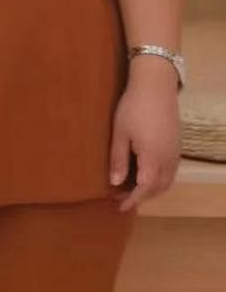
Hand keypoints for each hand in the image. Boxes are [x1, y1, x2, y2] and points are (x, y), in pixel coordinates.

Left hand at [109, 67, 182, 212]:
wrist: (156, 85)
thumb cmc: (133, 107)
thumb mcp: (120, 133)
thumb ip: (118, 159)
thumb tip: (115, 183)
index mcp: (153, 158)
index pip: (145, 189)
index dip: (133, 200)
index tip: (120, 207)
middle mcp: (168, 159)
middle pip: (158, 188)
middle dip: (141, 197)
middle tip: (121, 197)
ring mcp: (175, 152)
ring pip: (167, 181)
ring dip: (151, 189)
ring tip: (131, 188)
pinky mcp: (177, 145)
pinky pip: (171, 171)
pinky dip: (159, 179)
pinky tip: (145, 173)